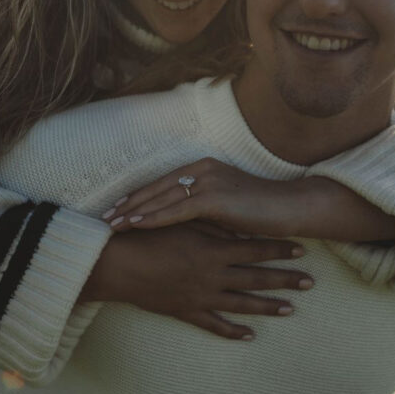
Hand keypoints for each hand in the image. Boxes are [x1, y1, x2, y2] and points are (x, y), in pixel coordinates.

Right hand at [79, 223, 311, 340]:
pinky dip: (232, 331)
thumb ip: (212, 227)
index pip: (255, 249)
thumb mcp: (182, 224)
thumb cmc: (148, 238)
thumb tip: (237, 229)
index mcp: (213, 251)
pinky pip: (214, 325)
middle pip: (256, 279)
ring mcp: (201, 297)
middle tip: (310, 282)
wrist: (118, 266)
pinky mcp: (186, 311)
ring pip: (242, 305)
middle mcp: (213, 276)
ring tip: (290, 309)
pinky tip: (250, 336)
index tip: (301, 250)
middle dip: (284, 280)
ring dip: (267, 307)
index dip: (279, 250)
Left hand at [103, 158, 293, 236]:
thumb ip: (201, 208)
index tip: (116, 209)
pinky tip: (135, 225)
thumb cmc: (260, 212)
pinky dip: (152, 217)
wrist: (290, 208)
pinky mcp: (213, 198)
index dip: (137, 196)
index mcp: (202, 168)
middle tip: (104, 217)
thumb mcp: (225, 206)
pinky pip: (175, 209)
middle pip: (155, 187)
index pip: (161, 183)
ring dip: (134, 212)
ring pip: (160, 198)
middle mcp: (201, 169)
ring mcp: (207, 181)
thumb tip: (178, 222)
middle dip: (128, 204)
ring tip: (112, 224)